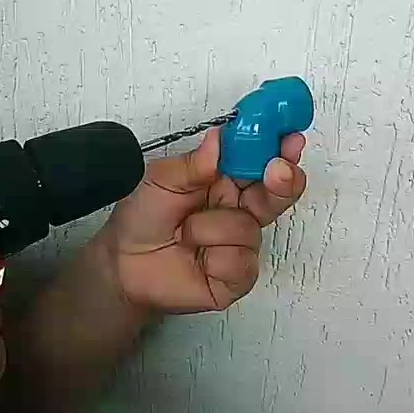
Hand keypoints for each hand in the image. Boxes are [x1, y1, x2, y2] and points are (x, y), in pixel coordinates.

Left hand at [102, 128, 306, 313]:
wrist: (124, 265)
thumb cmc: (142, 218)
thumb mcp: (160, 180)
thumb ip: (194, 163)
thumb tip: (219, 139)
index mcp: (223, 180)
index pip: (259, 160)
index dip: (276, 148)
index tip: (288, 137)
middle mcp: (237, 209)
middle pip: (277, 193)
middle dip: (281, 180)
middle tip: (278, 170)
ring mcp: (240, 242)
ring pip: (249, 228)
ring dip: (210, 228)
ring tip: (184, 232)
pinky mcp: (237, 274)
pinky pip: (240, 260)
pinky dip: (213, 256)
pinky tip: (196, 257)